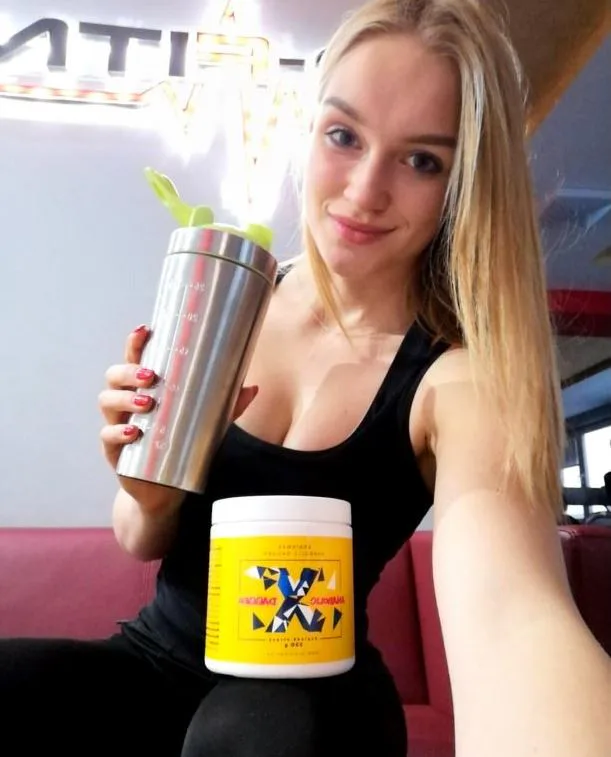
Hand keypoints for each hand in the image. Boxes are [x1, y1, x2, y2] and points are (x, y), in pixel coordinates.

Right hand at [98, 324, 257, 504]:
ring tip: (148, 402)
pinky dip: (118, 431)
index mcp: (144, 389)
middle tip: (151, 376)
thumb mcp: (208, 425)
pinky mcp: (114, 452)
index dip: (135, 343)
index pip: (134, 359)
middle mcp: (126, 403)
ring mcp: (117, 425)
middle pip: (114, 375)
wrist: (164, 490)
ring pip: (107, 400)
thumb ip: (227, 407)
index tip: (144, 330)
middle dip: (129, 371)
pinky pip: (107, 436)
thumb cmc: (182, 447)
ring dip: (125, 397)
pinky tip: (135, 432)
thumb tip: (252, 387)